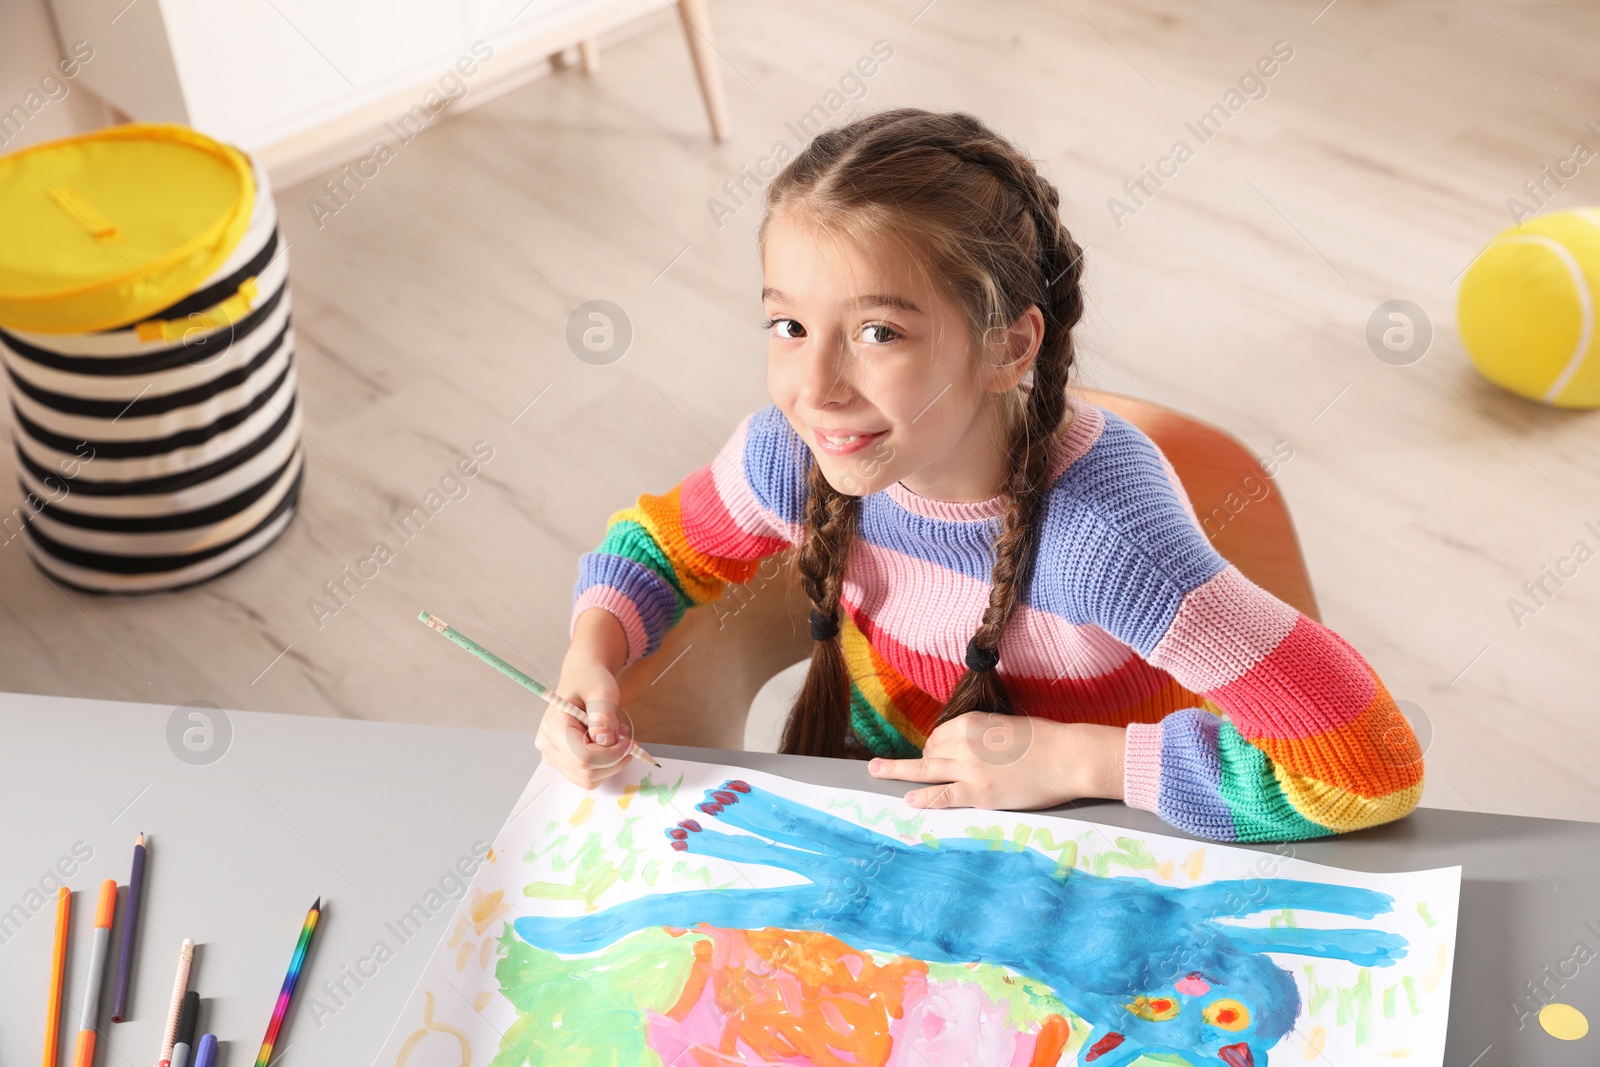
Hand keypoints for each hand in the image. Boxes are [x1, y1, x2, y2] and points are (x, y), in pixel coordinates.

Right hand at [535, 653, 632, 789]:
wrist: (581, 678)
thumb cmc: (591, 681)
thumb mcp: (602, 691)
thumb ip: (603, 716)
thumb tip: (605, 742)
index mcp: (554, 725)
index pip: (584, 758)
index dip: (612, 755)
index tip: (630, 742)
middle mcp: (547, 744)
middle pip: (585, 772)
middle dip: (613, 761)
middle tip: (627, 740)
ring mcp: (551, 755)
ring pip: (587, 779)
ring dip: (610, 765)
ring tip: (617, 739)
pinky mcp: (560, 761)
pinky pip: (586, 776)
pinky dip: (603, 766)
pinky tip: (608, 747)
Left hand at [867, 712, 1125, 809]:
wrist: (1068, 757)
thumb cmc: (1045, 739)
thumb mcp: (1006, 726)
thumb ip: (982, 735)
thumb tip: (964, 748)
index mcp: (970, 723)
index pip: (939, 736)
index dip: (936, 747)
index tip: (936, 754)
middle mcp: (963, 743)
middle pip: (929, 753)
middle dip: (919, 760)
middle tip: (892, 765)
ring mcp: (969, 771)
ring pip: (924, 771)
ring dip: (897, 771)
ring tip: (875, 772)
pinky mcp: (978, 794)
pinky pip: (942, 797)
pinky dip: (922, 798)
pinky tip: (907, 799)